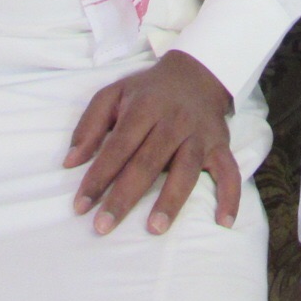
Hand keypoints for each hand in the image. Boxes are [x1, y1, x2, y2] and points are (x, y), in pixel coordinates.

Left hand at [65, 50, 237, 235]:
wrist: (197, 71)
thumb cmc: (148, 90)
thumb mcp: (113, 94)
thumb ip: (89, 125)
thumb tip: (70, 162)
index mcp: (144, 108)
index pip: (118, 147)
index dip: (98, 176)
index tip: (81, 206)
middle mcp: (173, 122)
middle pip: (147, 163)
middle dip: (124, 197)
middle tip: (103, 227)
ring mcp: (199, 135)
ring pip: (185, 170)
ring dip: (170, 200)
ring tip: (154, 229)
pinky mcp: (220, 145)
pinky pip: (229, 172)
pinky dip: (230, 196)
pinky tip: (223, 221)